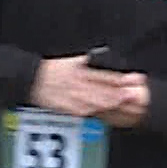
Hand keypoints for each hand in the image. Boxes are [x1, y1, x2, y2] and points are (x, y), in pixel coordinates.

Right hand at [29, 55, 145, 124]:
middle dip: (119, 93)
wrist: (33, 80)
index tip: (133, 79)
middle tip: (133, 94)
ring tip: (123, 103)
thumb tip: (99, 56)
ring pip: (96, 102)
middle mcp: (78, 85)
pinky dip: (97, 111)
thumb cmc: (51, 69)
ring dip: (111, 103)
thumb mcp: (69, 60)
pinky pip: (85, 111)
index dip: (120, 78)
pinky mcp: (69, 108)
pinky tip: (105, 111)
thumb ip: (86, 60)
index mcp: (80, 72)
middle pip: (103, 91)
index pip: (104, 76)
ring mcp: (74, 98)